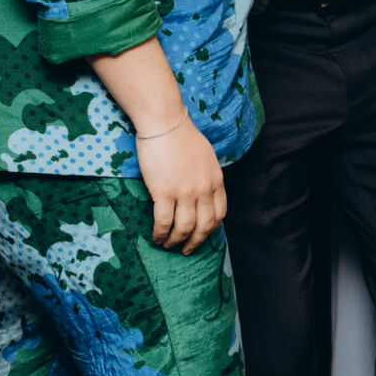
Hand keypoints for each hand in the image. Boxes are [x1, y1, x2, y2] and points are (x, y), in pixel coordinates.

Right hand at [137, 117, 225, 253]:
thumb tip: (202, 194)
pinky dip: (160, 234)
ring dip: (175, 242)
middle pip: (204, 225)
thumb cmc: (183, 138)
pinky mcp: (165, 192)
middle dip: (195, 242)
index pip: (219, 213)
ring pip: (184, 228)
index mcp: (216, 180)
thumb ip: (207, 177)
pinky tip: (156, 237)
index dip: (210, 230)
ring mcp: (185, 191)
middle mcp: (204, 189)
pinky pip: (164, 222)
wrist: (166, 125)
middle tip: (185, 250)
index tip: (201, 236)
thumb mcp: (206, 158)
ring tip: (167, 245)